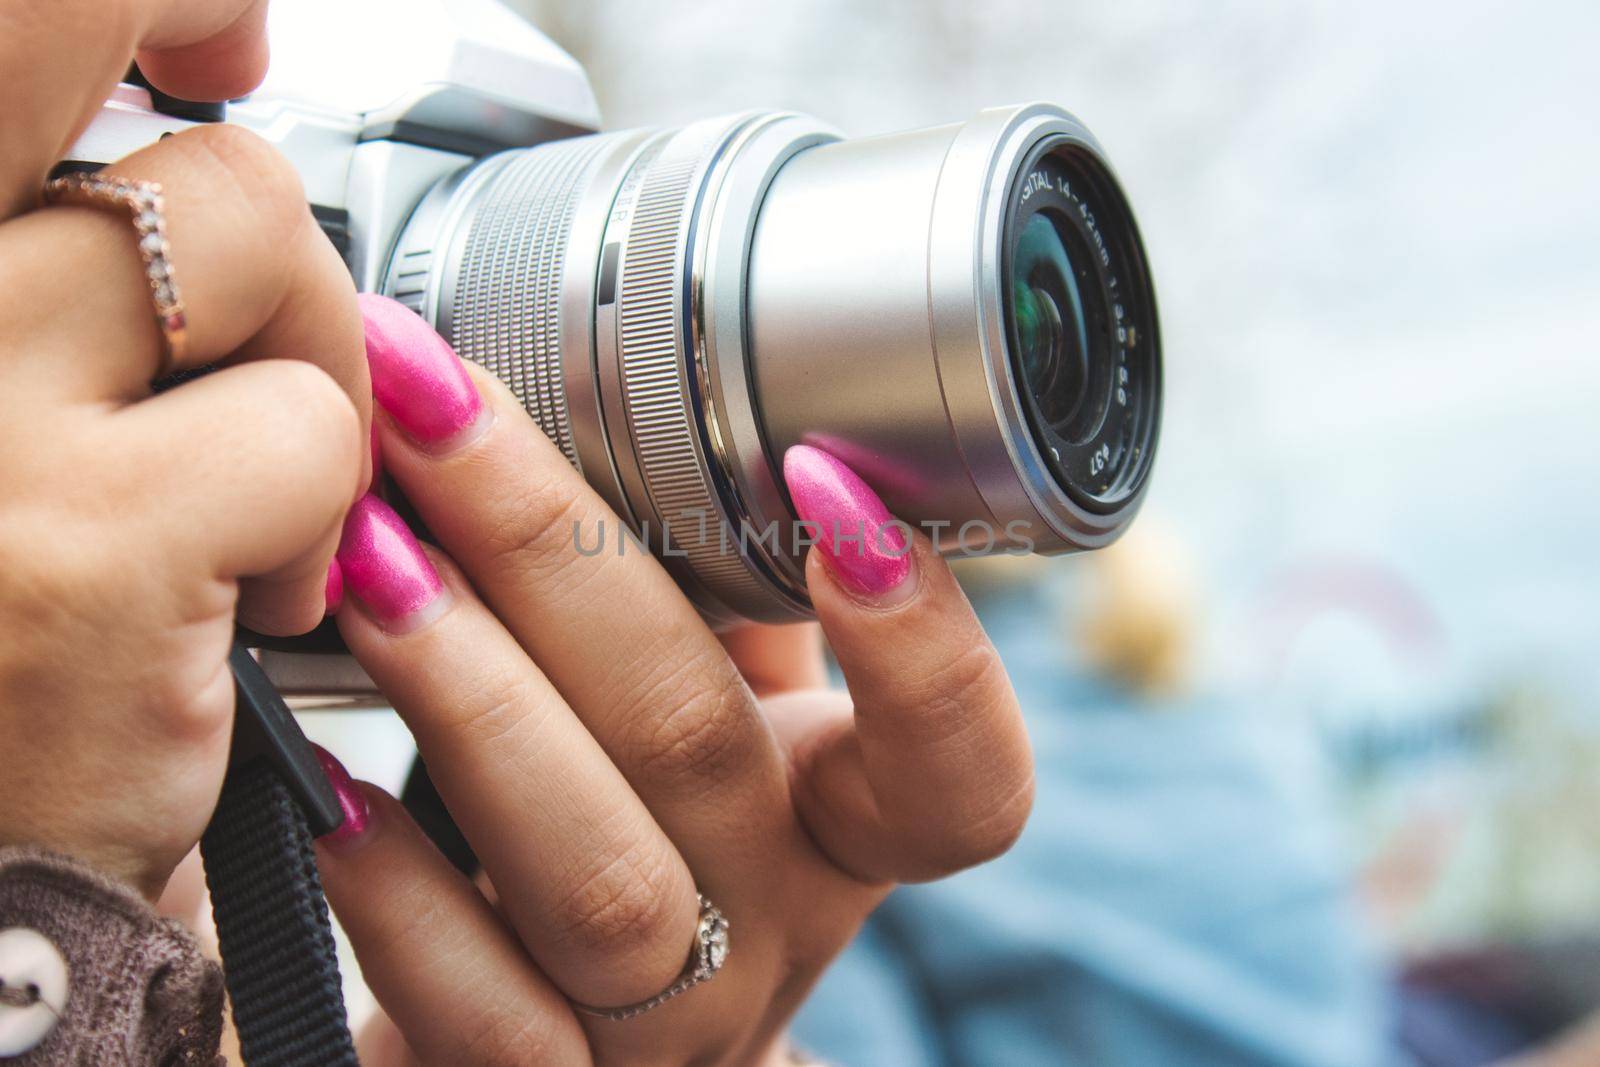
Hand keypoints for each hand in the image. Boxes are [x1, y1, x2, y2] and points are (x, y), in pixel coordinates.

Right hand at [0, 0, 369, 897]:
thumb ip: (100, 339)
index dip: (211, 209)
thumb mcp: (34, 456)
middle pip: (206, 172)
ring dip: (308, 402)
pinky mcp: (82, 541)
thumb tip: (249, 236)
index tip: (240, 302)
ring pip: (262, 249)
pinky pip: (309, 431)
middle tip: (268, 435)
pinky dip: (322, 519)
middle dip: (291, 299)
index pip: (87, 122)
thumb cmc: (12, 681)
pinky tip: (253, 615)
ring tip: (250, 541)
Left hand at [314, 300, 1032, 1064]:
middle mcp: (775, 921)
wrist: (560, 1037)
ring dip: (475, 700)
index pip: (960, 773)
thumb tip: (605, 393)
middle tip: (437, 408)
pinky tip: (328, 792)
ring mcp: (667, 1022)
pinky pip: (486, 1013)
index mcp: (842, 820)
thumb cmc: (634, 823)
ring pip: (602, 879)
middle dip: (560, 558)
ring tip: (368, 565)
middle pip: (703, 748)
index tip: (823, 478)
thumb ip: (702, 598)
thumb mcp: (710, 712)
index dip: (924, 644)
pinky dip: (403, 897)